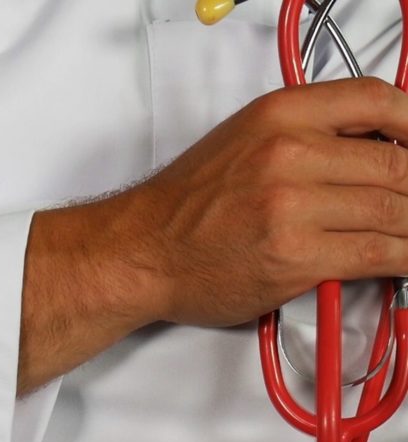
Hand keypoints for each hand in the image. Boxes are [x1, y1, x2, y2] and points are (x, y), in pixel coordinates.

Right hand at [20, 77, 407, 390]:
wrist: (142, 251)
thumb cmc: (184, 205)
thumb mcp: (242, 142)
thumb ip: (304, 136)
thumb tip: (369, 151)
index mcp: (277, 116)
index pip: (377, 101)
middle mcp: (288, 153)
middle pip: (397, 164)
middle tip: (407, 205)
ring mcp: (292, 206)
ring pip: (395, 212)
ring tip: (407, 233)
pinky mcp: (296, 256)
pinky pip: (378, 253)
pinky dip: (404, 258)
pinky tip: (403, 258)